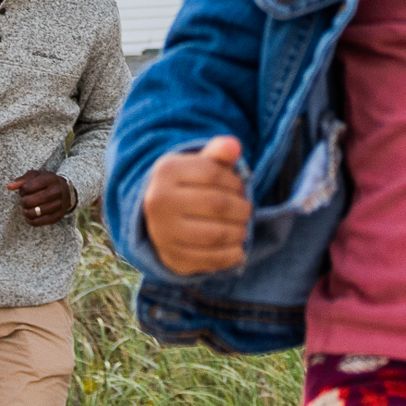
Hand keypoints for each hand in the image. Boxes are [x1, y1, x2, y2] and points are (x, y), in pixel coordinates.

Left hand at [8, 169, 74, 229]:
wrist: (66, 192)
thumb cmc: (46, 183)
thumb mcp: (35, 176)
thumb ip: (22, 180)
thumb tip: (9, 187)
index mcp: (50, 179)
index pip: (27, 188)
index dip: (21, 191)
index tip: (24, 191)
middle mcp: (56, 191)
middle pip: (29, 201)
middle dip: (23, 202)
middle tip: (25, 200)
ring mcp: (59, 205)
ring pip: (33, 213)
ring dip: (26, 211)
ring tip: (27, 208)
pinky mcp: (58, 216)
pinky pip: (38, 222)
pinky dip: (30, 220)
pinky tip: (30, 216)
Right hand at [140, 136, 249, 276]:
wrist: (158, 217)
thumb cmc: (188, 185)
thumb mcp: (199, 164)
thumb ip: (218, 152)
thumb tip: (235, 146)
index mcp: (166, 171)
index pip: (213, 173)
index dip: (235, 181)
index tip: (241, 187)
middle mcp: (159, 201)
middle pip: (217, 204)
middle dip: (241, 208)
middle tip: (247, 210)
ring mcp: (164, 231)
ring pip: (216, 234)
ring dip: (239, 232)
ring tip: (243, 229)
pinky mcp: (172, 257)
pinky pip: (210, 259)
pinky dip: (230, 256)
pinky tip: (237, 249)